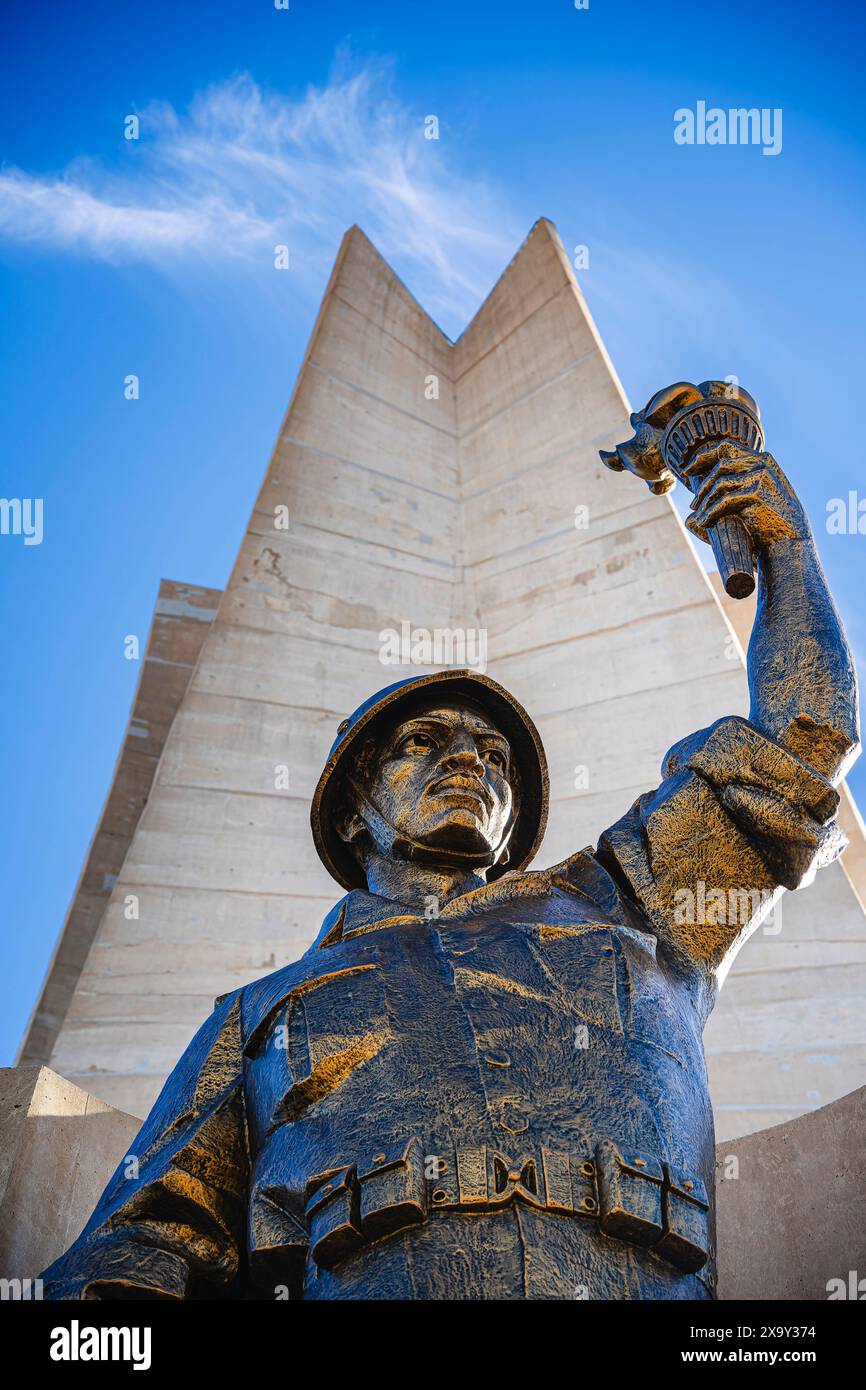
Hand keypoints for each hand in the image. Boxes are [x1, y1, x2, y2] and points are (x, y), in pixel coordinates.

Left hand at [684, 443, 809, 552]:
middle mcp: (762, 462)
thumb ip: (730, 490)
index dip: (703, 457)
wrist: (790, 538)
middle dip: (703, 486)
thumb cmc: (767, 521)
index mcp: (761, 459)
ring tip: (698, 516)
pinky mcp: (757, 492)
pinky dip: (711, 512)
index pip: (725, 447)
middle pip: (720, 465)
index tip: (686, 471)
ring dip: (705, 502)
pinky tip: (704, 523)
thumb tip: (694, 502)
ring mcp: (761, 475)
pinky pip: (725, 500)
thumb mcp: (749, 499)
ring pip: (720, 483)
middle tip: (694, 505)